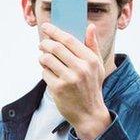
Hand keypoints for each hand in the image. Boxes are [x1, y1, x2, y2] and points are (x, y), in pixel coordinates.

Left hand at [38, 23, 110, 139]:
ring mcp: (69, 79)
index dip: (55, 31)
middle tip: (42, 44)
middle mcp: (80, 69)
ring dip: (42, 57)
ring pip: (47, 59)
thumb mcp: (97, 66)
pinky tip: (50, 74)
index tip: (46, 27)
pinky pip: (45, 73)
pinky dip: (44, 71)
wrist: (89, 113)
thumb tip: (89, 26)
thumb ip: (93, 45)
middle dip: (45, 43)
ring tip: (45, 59)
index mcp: (90, 60)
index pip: (69, 40)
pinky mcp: (58, 89)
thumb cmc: (92, 87)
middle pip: (55, 47)